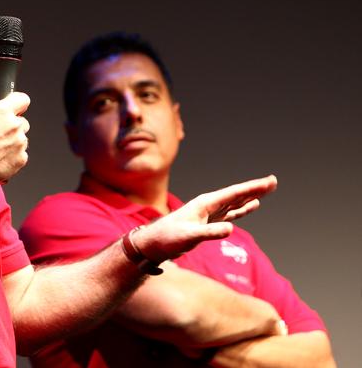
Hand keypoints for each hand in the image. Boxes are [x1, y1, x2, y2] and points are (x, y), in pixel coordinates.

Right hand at [0, 79, 29, 182]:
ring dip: (13, 142)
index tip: (15, 108)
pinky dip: (13, 157)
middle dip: (13, 127)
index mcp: (3, 111)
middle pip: (23, 122)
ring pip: (21, 140)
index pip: (23, 99)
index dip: (19, 103)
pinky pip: (21, 155)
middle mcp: (15, 126)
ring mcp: (20, 143)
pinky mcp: (21, 159)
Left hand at [133, 175, 276, 262]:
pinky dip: (241, 209)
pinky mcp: (207, 223)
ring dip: (250, 197)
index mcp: (205, 204)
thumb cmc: (167, 238)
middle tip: (273, 182)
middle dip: (255, 189)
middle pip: (236, 194)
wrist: (153, 244)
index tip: (269, 181)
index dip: (253, 187)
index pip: (234, 193)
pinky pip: (229, 214)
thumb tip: (231, 229)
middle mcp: (208, 205)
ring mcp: (208, 214)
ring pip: (234, 203)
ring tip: (265, 191)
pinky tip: (250, 206)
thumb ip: (209, 232)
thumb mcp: (189, 237)